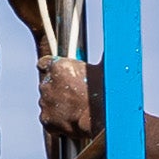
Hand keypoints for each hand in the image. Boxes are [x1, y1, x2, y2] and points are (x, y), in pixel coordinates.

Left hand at [35, 43, 102, 158]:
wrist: (103, 118)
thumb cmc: (106, 92)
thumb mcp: (103, 67)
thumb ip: (101, 54)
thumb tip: (115, 37)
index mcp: (58, 66)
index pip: (44, 63)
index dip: (51, 68)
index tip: (57, 73)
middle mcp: (47, 83)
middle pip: (47, 84)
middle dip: (57, 89)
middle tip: (73, 95)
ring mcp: (45, 102)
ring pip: (48, 102)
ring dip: (57, 105)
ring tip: (75, 109)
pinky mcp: (46, 119)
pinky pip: (48, 119)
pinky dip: (56, 121)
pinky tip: (70, 120)